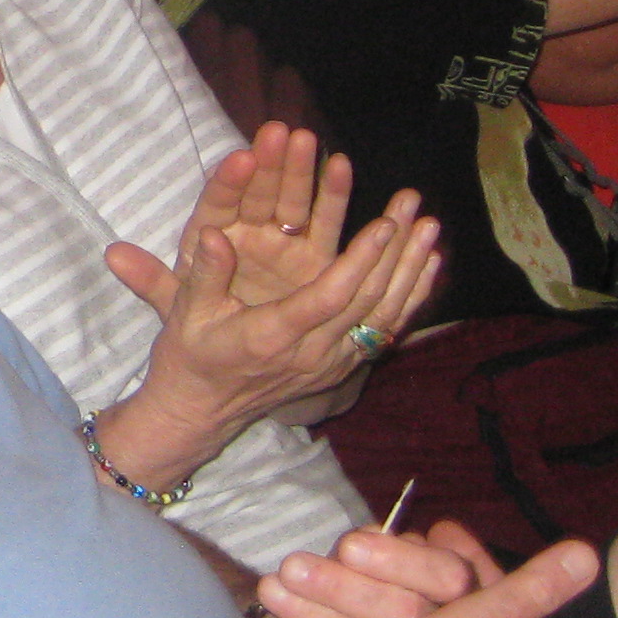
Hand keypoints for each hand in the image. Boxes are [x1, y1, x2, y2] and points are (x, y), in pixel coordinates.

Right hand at [103, 128, 440, 463]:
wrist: (203, 409)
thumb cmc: (191, 354)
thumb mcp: (187, 312)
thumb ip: (205, 273)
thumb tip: (214, 234)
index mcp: (273, 336)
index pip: (330, 297)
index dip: (360, 261)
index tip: (383, 224)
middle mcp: (312, 355)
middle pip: (369, 301)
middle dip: (395, 251)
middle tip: (413, 207)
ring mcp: (332, 364)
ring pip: (385, 316)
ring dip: (411, 270)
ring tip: (430, 227)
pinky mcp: (343, 367)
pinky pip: (386, 330)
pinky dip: (411, 297)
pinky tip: (428, 265)